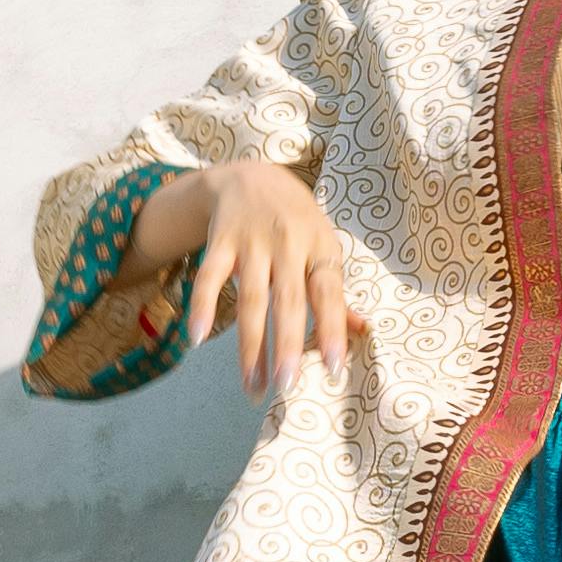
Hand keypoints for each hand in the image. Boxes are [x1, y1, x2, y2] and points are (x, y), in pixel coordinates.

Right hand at [164, 158, 356, 398]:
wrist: (251, 175)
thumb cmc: (296, 221)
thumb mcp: (323, 247)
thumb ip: (336, 293)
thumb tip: (363, 333)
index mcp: (320, 248)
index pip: (328, 294)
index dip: (332, 329)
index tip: (333, 367)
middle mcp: (288, 244)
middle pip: (287, 300)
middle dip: (287, 344)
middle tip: (286, 387)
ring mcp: (252, 242)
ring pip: (250, 298)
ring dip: (249, 344)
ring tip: (252, 383)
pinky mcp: (220, 240)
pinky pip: (209, 276)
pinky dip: (202, 305)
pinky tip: (198, 338)